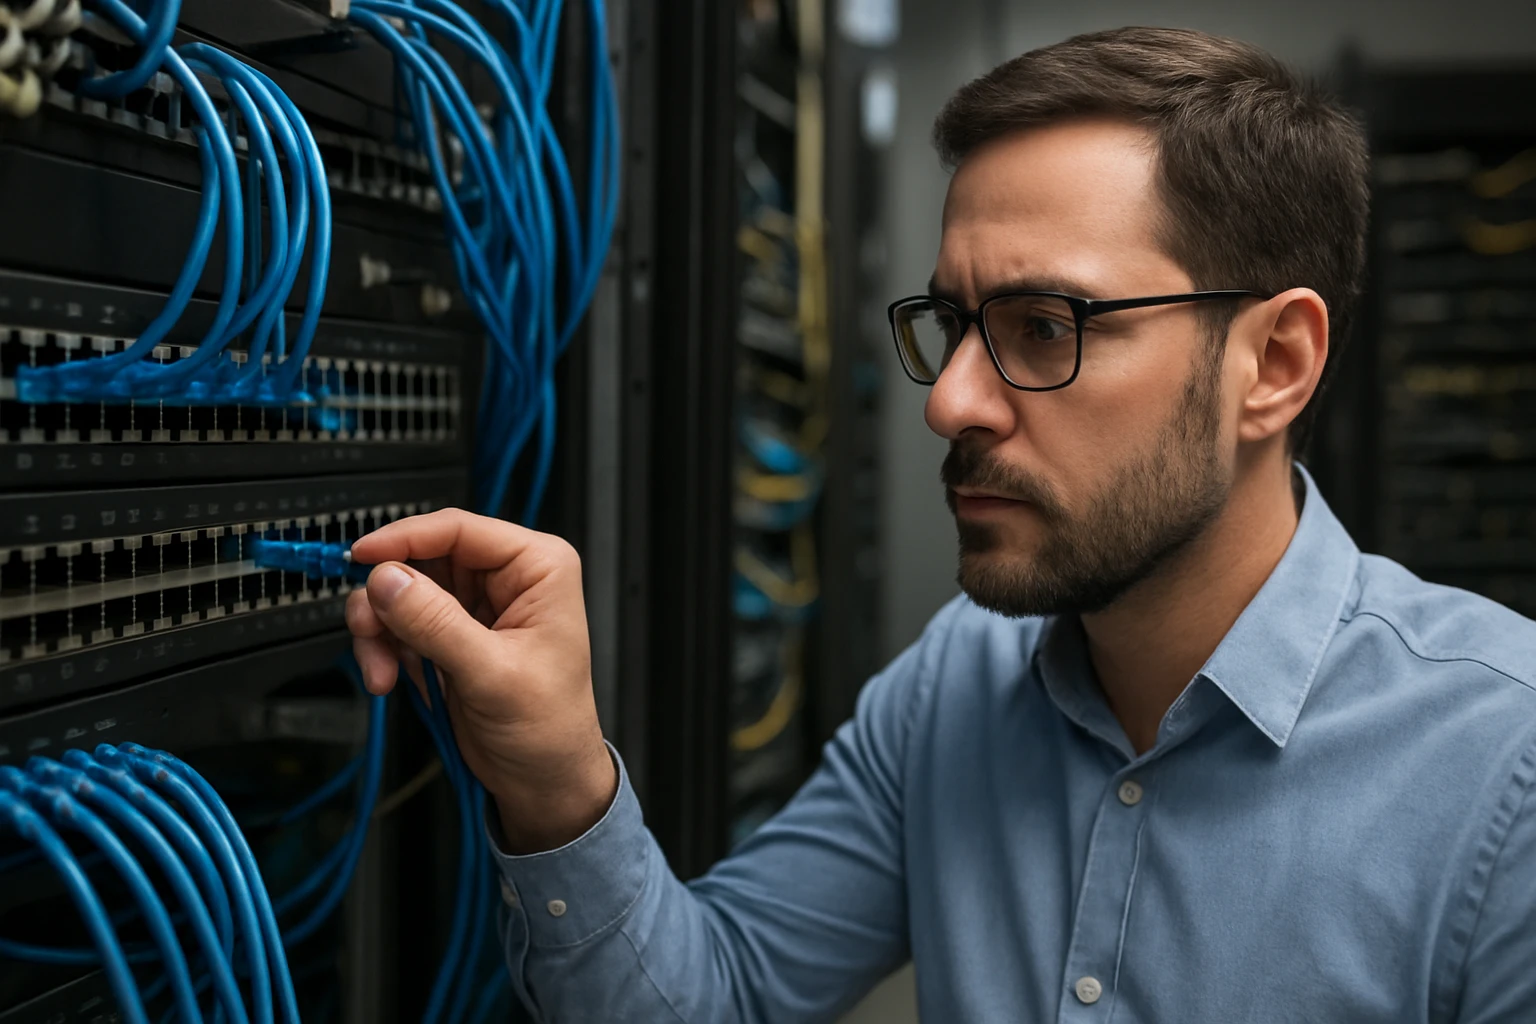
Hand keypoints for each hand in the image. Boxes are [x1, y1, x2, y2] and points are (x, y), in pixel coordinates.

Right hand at [344, 509, 616, 852]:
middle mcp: (505, 578)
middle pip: (420, 557)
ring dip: (379, 630)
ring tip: (382, 671)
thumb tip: (388, 579)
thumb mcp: (492, 674)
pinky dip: (382, 649)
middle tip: (370, 633)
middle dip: (386, 598)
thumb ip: (437, 623)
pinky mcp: (448, 634)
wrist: (542, 781)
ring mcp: (473, 606)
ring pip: (400, 590)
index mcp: (537, 567)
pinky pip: (396, 622)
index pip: (459, 529)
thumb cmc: (549, 728)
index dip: (404, 538)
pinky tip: (391, 678)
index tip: (361, 557)